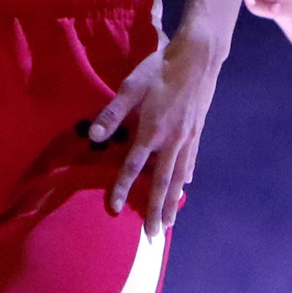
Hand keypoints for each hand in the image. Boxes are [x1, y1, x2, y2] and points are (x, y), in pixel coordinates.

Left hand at [85, 30, 223, 227]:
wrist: (199, 57)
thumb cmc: (160, 69)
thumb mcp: (131, 87)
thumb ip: (112, 114)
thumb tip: (93, 138)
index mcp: (152, 131)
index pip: (133, 167)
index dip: (122, 188)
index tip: (114, 209)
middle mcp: (171, 141)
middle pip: (162, 183)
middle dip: (157, 211)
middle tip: (154, 235)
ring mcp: (187, 138)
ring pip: (179, 177)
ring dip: (173, 202)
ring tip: (170, 222)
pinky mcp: (197, 131)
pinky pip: (191, 161)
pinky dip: (186, 177)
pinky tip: (184, 186)